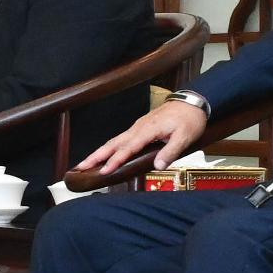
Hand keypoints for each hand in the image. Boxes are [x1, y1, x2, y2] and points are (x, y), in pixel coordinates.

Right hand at [75, 98, 209, 180]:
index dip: (115, 160)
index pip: (128, 148)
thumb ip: (170, 151)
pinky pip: (121, 139)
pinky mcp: (139, 128)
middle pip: (113, 143)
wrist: (191, 102)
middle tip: (80, 166)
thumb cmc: (189, 120)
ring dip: (99, 152)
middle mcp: (138, 128)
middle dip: (96, 155)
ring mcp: (137, 127)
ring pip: (115, 140)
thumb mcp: (185, 137)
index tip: (104, 170)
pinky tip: (106, 153)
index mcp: (148, 130)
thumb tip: (157, 166)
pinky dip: (110, 147)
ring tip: (86, 162)